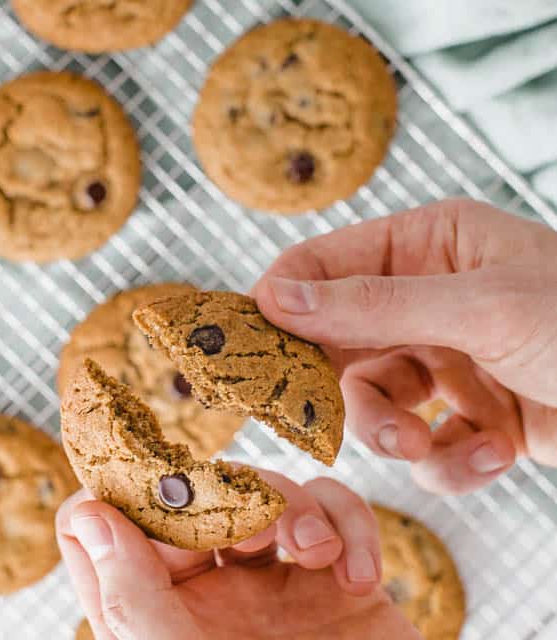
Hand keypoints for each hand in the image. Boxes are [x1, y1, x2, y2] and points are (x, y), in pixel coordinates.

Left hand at [57, 469, 417, 639]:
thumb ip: (131, 599)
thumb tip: (88, 515)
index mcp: (155, 607)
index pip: (104, 523)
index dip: (119, 495)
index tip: (153, 495)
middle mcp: (207, 586)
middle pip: (189, 490)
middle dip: (220, 491)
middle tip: (247, 521)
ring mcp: (273, 577)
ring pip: (263, 488)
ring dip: (293, 506)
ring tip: (314, 553)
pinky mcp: (334, 575)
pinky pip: (336, 508)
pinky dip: (352, 526)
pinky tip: (360, 579)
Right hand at [252, 198, 556, 493]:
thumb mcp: (480, 307)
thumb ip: (371, 303)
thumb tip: (274, 294)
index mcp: (427, 244)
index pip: (323, 264)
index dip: (280, 302)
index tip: (247, 346)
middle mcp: (427, 297)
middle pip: (337, 342)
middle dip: (337, 388)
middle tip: (311, 419)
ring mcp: (447, 358)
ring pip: (373, 403)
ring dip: (393, 434)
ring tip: (424, 446)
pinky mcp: (470, 415)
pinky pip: (424, 443)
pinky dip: (451, 460)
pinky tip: (495, 453)